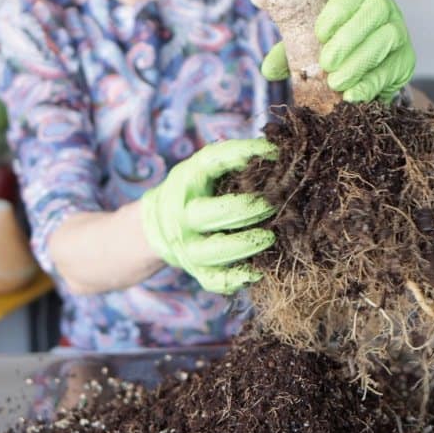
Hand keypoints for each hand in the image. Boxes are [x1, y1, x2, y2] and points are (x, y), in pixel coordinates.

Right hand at [140, 139, 277, 293]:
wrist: (159, 225)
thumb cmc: (195, 189)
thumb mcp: (203, 167)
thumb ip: (231, 157)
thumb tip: (272, 151)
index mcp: (186, 182)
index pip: (213, 163)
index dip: (244, 156)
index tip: (274, 154)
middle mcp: (183, 216)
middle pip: (210, 214)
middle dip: (247, 209)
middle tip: (273, 203)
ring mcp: (188, 247)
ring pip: (214, 251)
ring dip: (246, 245)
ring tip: (270, 237)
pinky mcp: (197, 271)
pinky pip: (216, 280)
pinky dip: (238, 278)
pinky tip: (258, 271)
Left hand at [262, 0, 415, 103]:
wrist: (361, 70)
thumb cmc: (329, 46)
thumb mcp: (306, 43)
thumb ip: (289, 50)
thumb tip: (268, 68)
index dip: (338, 9)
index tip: (319, 32)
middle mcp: (382, 6)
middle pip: (374, 11)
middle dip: (349, 37)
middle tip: (326, 63)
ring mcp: (398, 31)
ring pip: (387, 38)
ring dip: (360, 61)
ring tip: (336, 83)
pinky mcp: (406, 59)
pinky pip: (392, 68)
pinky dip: (371, 83)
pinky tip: (353, 96)